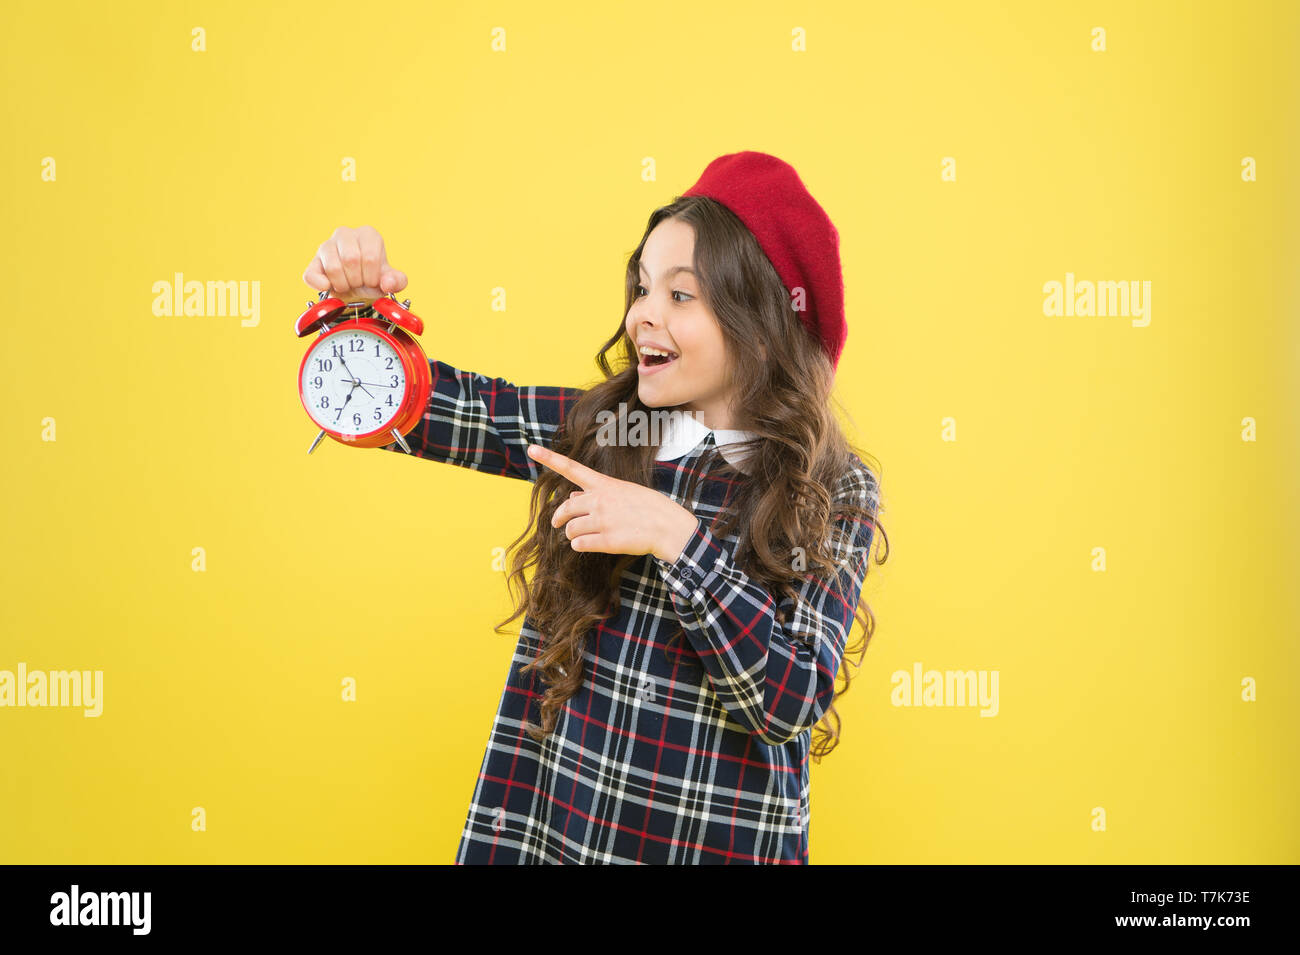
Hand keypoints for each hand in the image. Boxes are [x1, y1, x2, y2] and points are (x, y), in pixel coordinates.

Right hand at [304, 225, 407, 303]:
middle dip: (358, 280)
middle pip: (351, 259)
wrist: (355, 288)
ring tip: (347, 284)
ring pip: (333, 267)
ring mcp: (327, 245)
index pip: (370, 257)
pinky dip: (322, 286)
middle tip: (359, 283)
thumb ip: (397, 281)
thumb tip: (387, 283)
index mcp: (367, 234)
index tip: (372, 280)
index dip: (372, 276)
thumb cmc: (372, 278)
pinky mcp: (313, 261)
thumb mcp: (389, 280)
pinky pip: (312, 274)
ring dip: (343, 284)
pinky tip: (329, 287)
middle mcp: (345, 234)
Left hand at [528, 444, 699, 562]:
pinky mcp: (606, 540)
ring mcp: (603, 520)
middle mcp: (600, 500)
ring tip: (581, 536)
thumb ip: (597, 493)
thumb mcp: (624, 492)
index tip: (531, 449)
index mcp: (605, 484)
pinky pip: (579, 544)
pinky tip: (588, 545)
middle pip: (565, 507)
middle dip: (558, 517)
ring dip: (571, 535)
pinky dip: (579, 546)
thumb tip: (572, 495)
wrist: (668, 527)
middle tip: (557, 524)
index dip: (550, 458)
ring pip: (570, 529)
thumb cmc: (648, 508)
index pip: (572, 468)